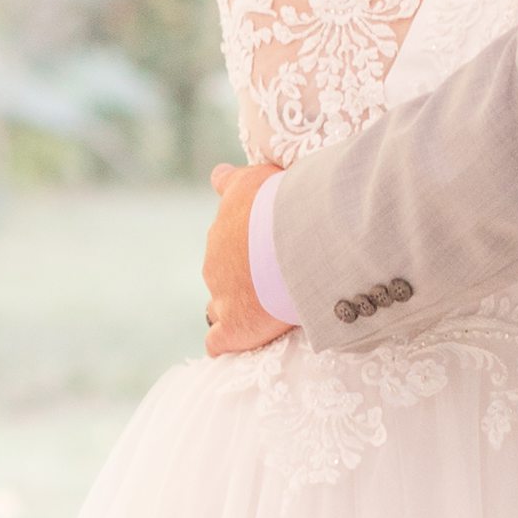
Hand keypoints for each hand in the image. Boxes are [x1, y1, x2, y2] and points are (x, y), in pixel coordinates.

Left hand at [204, 161, 290, 355]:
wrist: (300, 237)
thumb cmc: (290, 202)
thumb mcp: (261, 176)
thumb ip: (237, 180)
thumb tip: (217, 176)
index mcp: (229, 215)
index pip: (223, 216)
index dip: (236, 225)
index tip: (247, 228)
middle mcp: (217, 253)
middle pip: (223, 265)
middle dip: (245, 271)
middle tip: (282, 273)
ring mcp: (222, 292)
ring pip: (219, 303)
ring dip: (237, 304)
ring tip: (266, 309)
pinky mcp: (235, 325)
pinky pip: (218, 341)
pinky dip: (227, 341)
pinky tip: (241, 340)